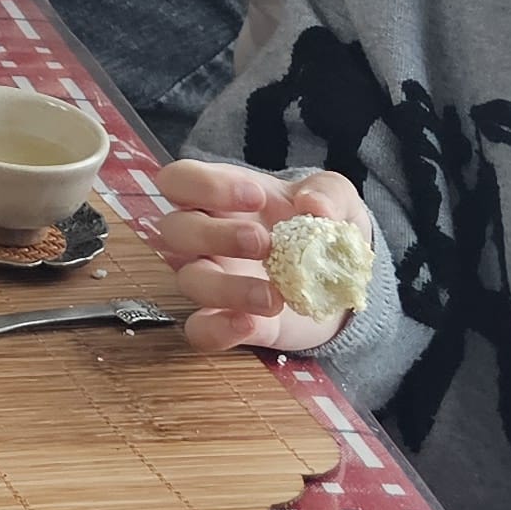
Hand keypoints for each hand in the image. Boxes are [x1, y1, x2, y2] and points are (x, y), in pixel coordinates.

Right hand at [150, 157, 366, 351]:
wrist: (333, 280)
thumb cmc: (318, 226)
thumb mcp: (336, 198)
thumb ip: (330, 192)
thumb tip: (315, 206)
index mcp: (219, 197)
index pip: (180, 180)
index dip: (205, 185)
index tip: (256, 197)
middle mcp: (203, 237)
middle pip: (174, 230)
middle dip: (215, 235)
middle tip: (263, 243)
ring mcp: (210, 280)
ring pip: (188, 280)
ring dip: (226, 288)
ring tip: (274, 297)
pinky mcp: (224, 321)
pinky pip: (199, 329)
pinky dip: (218, 329)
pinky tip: (250, 324)